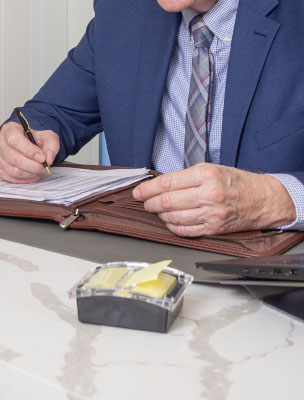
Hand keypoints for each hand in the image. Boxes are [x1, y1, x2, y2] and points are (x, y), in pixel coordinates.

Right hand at [0, 121, 58, 183]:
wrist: (29, 145)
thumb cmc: (35, 139)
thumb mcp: (47, 137)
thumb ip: (51, 146)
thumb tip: (48, 159)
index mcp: (10, 129)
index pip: (14, 140)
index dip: (29, 151)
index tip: (42, 157)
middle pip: (14, 158)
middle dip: (32, 166)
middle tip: (44, 167)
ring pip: (13, 170)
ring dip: (30, 174)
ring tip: (39, 171)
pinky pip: (10, 178)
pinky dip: (24, 179)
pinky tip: (32, 175)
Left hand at [132, 163, 296, 235]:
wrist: (262, 199)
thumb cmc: (235, 182)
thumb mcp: (209, 169)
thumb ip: (184, 177)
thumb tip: (159, 184)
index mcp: (205, 175)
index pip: (167, 183)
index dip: (147, 189)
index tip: (138, 192)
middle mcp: (208, 195)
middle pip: (168, 202)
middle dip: (150, 203)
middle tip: (144, 202)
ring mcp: (211, 214)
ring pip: (174, 218)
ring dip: (160, 215)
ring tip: (157, 211)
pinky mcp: (214, 228)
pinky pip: (185, 231)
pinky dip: (172, 227)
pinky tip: (169, 221)